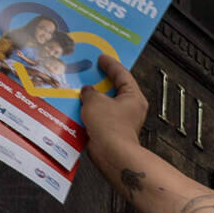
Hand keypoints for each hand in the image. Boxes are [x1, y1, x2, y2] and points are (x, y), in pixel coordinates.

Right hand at [79, 49, 150, 165]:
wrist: (111, 154)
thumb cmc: (110, 128)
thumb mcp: (95, 101)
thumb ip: (90, 92)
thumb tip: (87, 91)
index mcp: (133, 96)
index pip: (122, 74)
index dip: (110, 64)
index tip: (102, 58)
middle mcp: (131, 108)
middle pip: (115, 89)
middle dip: (101, 81)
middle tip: (91, 71)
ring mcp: (122, 120)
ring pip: (106, 104)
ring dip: (94, 98)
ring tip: (81, 90)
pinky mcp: (112, 131)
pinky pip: (101, 117)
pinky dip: (91, 112)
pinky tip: (80, 108)